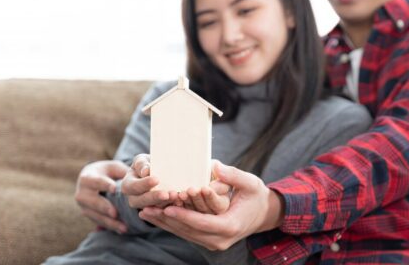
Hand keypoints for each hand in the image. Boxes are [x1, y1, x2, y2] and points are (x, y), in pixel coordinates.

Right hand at [74, 160, 128, 233]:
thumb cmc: (107, 171)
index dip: (104, 184)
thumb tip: (138, 176)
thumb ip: (122, 171)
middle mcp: (82, 193)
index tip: (114, 188)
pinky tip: (122, 230)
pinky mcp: (89, 215)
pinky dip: (111, 226)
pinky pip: (99, 222)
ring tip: (124, 227)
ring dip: (110, 222)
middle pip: (93, 201)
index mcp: (87, 178)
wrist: (92, 179)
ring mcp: (84, 206)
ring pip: (96, 215)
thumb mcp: (113, 167)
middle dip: (104, 207)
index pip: (95, 181)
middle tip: (115, 213)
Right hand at [121, 153, 179, 208]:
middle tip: (167, 194)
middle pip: (142, 201)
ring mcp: (145, 206)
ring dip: (165, 203)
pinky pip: (162, 211)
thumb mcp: (142, 160)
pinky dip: (171, 206)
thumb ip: (141, 164)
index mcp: (128, 185)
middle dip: (155, 197)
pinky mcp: (156, 211)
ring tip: (175, 196)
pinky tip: (180, 201)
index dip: (144, 184)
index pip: (134, 186)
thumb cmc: (147, 164)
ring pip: (153, 208)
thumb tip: (145, 171)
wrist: (156, 171)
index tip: (156, 179)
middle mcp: (133, 198)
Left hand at [138, 161, 284, 250]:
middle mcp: (220, 239)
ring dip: (164, 223)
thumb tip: (214, 166)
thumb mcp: (250, 183)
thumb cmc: (256, 196)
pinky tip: (156, 215)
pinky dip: (171, 224)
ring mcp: (213, 242)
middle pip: (188, 230)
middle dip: (166, 219)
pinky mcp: (208, 240)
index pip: (202, 222)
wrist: (263, 214)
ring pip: (184, 233)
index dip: (184, 215)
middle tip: (147, 208)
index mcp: (230, 225)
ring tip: (145, 212)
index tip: (168, 206)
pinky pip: (186, 232)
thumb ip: (233, 175)